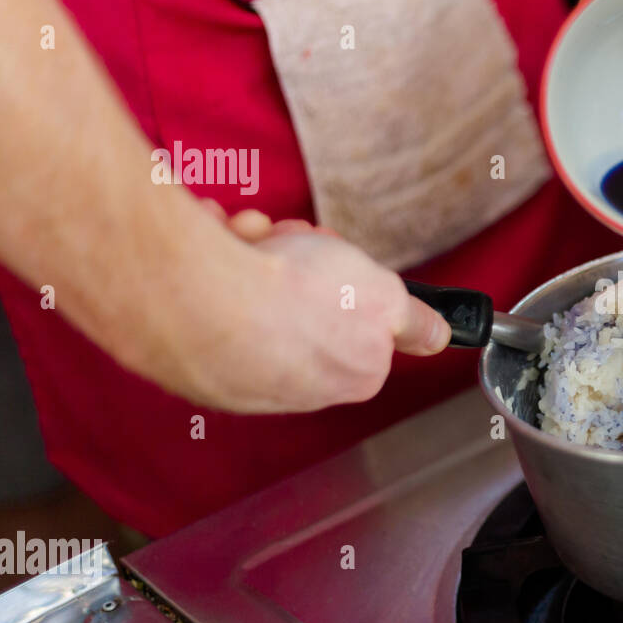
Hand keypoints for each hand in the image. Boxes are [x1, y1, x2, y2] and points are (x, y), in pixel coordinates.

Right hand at [176, 205, 451, 413]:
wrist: (199, 296)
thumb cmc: (293, 296)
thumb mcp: (384, 298)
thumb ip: (413, 319)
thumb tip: (438, 336)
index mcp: (346, 377)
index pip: (360, 320)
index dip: (351, 276)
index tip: (340, 258)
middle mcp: (290, 383)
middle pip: (306, 298)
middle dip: (298, 256)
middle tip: (292, 243)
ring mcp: (233, 368)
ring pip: (255, 284)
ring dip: (254, 246)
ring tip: (246, 238)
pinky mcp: (184, 347)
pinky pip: (207, 286)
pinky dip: (212, 254)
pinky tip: (212, 247)